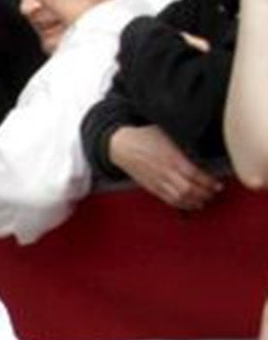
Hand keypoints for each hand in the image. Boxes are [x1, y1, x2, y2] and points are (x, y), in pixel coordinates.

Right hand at [108, 124, 222, 211]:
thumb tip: (201, 148)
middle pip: (189, 190)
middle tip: (214, 193)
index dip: (208, 182)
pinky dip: (180, 204)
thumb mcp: (169, 135)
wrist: (122, 146)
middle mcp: (165, 173)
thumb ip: (184, 145)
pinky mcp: (151, 187)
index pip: (195, 175)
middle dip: (204, 194)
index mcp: (172, 159)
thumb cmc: (145, 137)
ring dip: (193, 202)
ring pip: (179, 198)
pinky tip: (188, 205)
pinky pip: (167, 199)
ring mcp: (157, 182)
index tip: (218, 185)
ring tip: (203, 201)